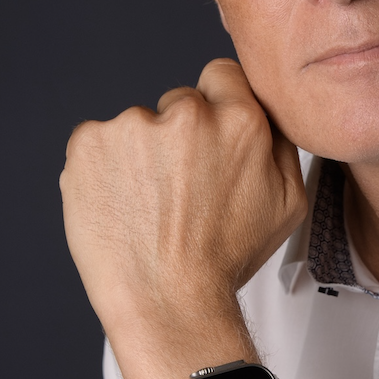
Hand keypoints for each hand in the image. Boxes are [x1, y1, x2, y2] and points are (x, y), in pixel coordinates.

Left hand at [60, 57, 307, 339]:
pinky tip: (120, 203)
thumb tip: (267, 112)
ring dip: (140, 154)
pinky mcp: (90, 141)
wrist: (166, 302)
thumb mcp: (288, 202)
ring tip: (148, 205)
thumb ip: (281, 143)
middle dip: (179, 137)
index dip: (217, 107)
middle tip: (180, 189)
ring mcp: (133, 124)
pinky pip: (98, 141)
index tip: (207, 139)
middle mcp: (188, 113)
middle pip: (180, 103)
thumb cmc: (225, 260)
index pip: (222, 75)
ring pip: (138, 125)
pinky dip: (103, 167)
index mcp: (240, 120)